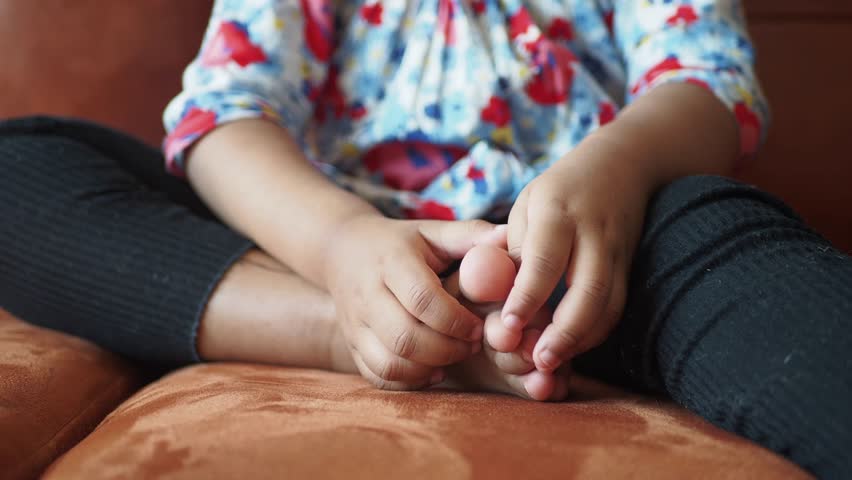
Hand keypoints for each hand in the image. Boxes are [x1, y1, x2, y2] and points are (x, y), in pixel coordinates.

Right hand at [325, 215, 505, 389]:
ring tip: (454, 358)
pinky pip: (377, 376)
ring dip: (428, 368)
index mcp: (391, 262)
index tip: (479, 327)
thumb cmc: (401, 243)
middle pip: (405, 337)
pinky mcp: (351, 344)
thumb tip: (509, 237)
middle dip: (447, 350)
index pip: (422, 299)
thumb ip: (470, 235)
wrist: (343, 250)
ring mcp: (355, 323)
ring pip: (389, 362)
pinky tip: (431, 371)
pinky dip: (408, 382)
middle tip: (472, 346)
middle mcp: (368, 294)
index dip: (455, 320)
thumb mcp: (432, 232)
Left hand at [494, 135, 651, 372]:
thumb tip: (497, 295)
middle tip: (538, 361)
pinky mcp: (630, 267)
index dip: (527, 296)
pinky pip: (618, 307)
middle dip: (563, 331)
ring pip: (609, 304)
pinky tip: (572, 347)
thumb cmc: (559, 190)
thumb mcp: (527, 204)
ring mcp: (617, 251)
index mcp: (558, 211)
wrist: (622, 165)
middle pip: (588, 289)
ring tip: (552, 363)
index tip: (507, 326)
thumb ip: (515, 246)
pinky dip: (597, 332)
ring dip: (582, 339)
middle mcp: (593, 233)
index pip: (544, 259)